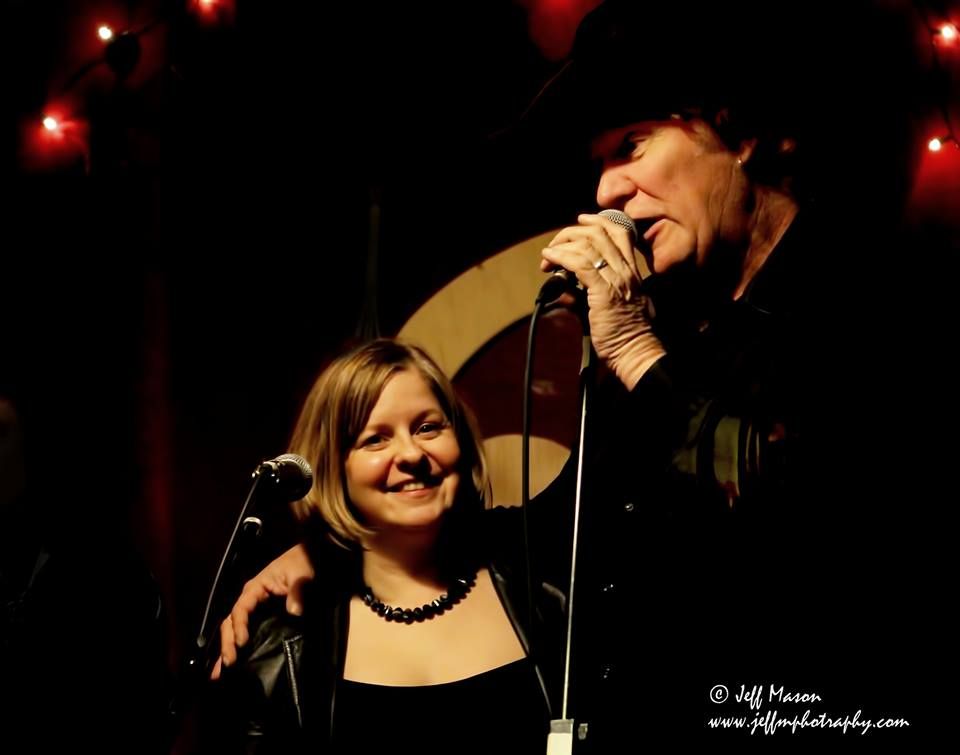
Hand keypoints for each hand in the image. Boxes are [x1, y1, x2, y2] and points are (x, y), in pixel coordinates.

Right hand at [210, 543, 314, 679]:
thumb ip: (297, 591)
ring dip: (227, 648)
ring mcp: (255, 609)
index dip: (239, 626)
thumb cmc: (302, 563)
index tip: (242, 643)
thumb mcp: (301, 573)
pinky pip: (247, 631)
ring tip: (221, 673)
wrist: (310, 558)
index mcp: (255, 588)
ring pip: (234, 629)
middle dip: (227, 643)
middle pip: (231, 622)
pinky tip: (235, 665)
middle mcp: (250, 600)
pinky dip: (237, 646)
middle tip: (228, 664)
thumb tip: (294, 612)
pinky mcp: (262, 617)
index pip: (240, 609)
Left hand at [541, 213, 665, 388]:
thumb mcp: (605, 307)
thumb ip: (583, 294)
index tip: (580, 221)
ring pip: (588, 244)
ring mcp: (616, 279)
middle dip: (572, 232)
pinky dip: (561, 257)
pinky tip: (549, 258)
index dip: (598, 221)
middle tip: (556, 245)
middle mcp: (626, 270)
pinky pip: (580, 264)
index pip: (619, 232)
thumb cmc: (624, 335)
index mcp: (631, 271)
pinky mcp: (604, 292)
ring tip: (548, 255)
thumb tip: (562, 288)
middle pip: (600, 233)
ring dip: (562, 245)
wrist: (635, 352)